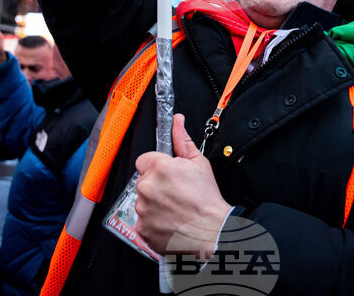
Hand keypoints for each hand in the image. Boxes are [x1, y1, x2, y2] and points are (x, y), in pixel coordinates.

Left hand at [134, 114, 230, 257]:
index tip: (167, 174)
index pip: (144, 160)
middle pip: (143, 181)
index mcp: (159, 167)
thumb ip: (182, 141)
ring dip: (153, 203)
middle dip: (156, 185)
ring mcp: (142, 208)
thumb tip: (177, 122)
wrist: (211, 232)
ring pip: (142, 201)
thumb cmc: (207, 200)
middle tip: (175, 193)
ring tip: (174, 209)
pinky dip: (152, 222)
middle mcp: (147, 187)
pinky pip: (142, 221)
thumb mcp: (199, 163)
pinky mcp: (142, 228)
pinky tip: (169, 221)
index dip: (157, 166)